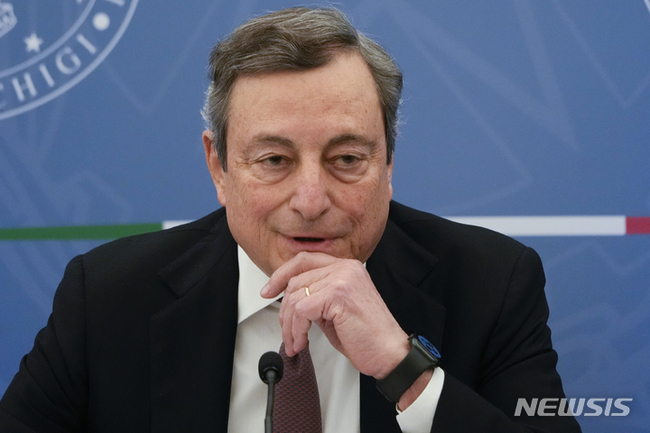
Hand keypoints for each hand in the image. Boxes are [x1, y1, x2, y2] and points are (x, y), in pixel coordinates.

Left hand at [261, 251, 408, 378]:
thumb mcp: (336, 310)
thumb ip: (317, 296)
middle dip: (285, 311)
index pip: (304, 260)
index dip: (281, 275)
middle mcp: (346, 268)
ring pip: (295, 297)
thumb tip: (290, 300)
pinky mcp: (338, 294)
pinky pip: (301, 311)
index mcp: (347, 267)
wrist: (390, 353)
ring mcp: (342, 278)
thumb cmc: (367, 336)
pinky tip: (302, 342)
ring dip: (290, 325)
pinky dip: (296, 330)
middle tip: (287, 331)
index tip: (269, 290)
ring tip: (296, 341)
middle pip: (296, 280)